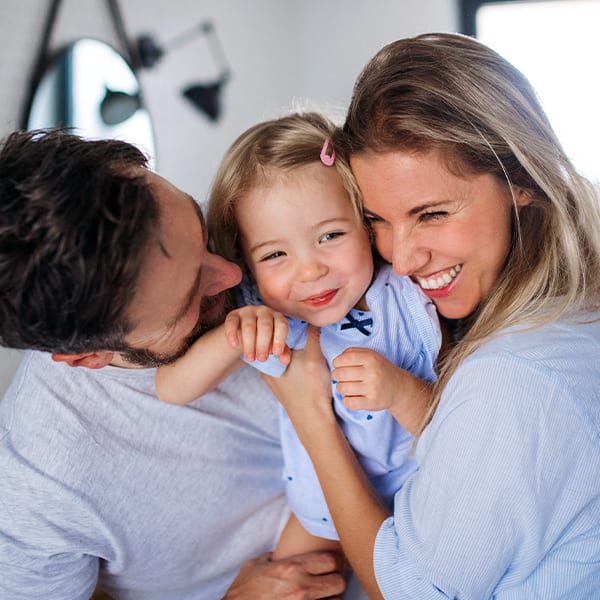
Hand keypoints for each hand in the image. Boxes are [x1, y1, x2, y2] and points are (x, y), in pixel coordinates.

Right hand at [223, 551, 345, 598]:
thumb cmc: (242, 593)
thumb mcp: (254, 566)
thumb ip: (271, 557)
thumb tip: (279, 552)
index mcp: (291, 568)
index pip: (329, 560)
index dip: (331, 562)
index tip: (328, 565)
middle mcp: (300, 587)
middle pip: (339, 582)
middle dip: (335, 581)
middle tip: (328, 583)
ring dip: (331, 599)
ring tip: (322, 597)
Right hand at [224, 305, 290, 363]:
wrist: (245, 333)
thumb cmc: (265, 339)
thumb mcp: (274, 345)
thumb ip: (282, 351)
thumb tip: (285, 361)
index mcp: (277, 317)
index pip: (282, 325)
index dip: (280, 339)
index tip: (276, 353)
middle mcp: (264, 311)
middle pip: (265, 326)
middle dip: (263, 344)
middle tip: (261, 359)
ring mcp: (248, 311)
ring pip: (249, 326)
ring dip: (249, 344)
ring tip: (250, 358)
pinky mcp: (233, 315)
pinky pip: (232, 322)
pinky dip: (232, 334)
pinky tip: (234, 345)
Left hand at [263, 326, 334, 438]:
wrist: (313, 420)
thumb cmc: (311, 389)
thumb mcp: (314, 357)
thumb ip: (313, 335)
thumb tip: (314, 316)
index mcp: (268, 360)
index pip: (272, 334)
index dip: (286, 325)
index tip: (300, 324)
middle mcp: (266, 369)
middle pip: (276, 344)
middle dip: (290, 337)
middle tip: (305, 334)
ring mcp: (274, 378)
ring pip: (282, 355)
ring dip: (294, 349)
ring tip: (309, 349)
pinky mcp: (283, 385)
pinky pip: (287, 365)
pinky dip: (295, 360)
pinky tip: (308, 363)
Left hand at [333, 347, 431, 434]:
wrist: (398, 387)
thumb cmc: (379, 369)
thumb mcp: (370, 355)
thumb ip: (352, 352)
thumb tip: (336, 361)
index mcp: (370, 358)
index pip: (343, 359)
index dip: (336, 363)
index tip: (338, 366)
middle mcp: (372, 373)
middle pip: (340, 374)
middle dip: (335, 375)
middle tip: (338, 377)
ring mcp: (373, 388)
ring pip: (343, 388)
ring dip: (340, 388)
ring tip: (345, 386)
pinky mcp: (372, 403)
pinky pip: (349, 402)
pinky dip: (346, 400)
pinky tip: (351, 397)